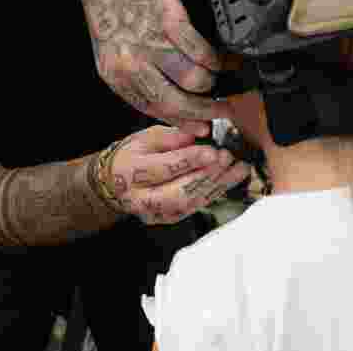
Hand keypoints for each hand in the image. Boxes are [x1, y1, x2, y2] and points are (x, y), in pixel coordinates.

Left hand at [78, 0, 230, 133]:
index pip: (153, 110)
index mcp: (116, 75)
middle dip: (205, 112)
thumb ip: (138, 77)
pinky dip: (215, 58)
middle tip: (224, 110)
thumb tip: (172, 103)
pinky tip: (220, 57)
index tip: (203, 127)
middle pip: (177, 103)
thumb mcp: (114, 48)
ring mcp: (151, 43)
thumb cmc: (112, 5)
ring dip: (212, 81)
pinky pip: (201, 52)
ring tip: (220, 76)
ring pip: (195, 80)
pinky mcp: (169, 21)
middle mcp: (132, 64)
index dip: (183, 122)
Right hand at [101, 124, 251, 224]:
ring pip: (190, 204)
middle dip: (208, 176)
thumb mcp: (145, 137)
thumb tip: (200, 132)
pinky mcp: (167, 219)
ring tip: (238, 169)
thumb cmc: (131, 155)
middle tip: (229, 159)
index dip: (191, 160)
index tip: (214, 151)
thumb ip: (172, 136)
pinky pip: (194, 208)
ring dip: (217, 186)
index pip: (164, 168)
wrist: (114, 182)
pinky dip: (213, 193)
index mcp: (130, 171)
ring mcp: (153, 213)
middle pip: (179, 192)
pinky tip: (228, 180)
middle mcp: (140, 197)